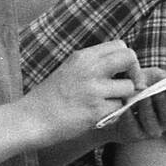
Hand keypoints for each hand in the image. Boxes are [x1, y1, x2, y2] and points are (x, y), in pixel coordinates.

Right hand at [21, 40, 144, 142]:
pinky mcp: (96, 111)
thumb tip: (124, 66)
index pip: (119, 46)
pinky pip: (120, 109)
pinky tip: (98, 117)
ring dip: (122, 98)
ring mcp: (93, 89)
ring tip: (105, 105)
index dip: (126, 59)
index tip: (121, 73)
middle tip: (129, 85)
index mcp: (82, 56)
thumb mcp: (70, 70)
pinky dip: (113, 115)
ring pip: (129, 87)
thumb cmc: (49, 98)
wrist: (31, 119)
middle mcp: (89, 68)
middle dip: (135, 72)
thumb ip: (94, 65)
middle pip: (130, 58)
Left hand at [105, 68, 165, 144]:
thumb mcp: (151, 76)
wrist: (116, 100)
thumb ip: (159, 77)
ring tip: (140, 97)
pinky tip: (125, 108)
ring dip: (146, 109)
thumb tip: (162, 81)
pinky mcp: (136, 135)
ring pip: (152, 123)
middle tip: (157, 91)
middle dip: (163, 102)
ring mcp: (153, 130)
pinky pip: (134, 128)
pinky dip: (129, 117)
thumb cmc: (140, 84)